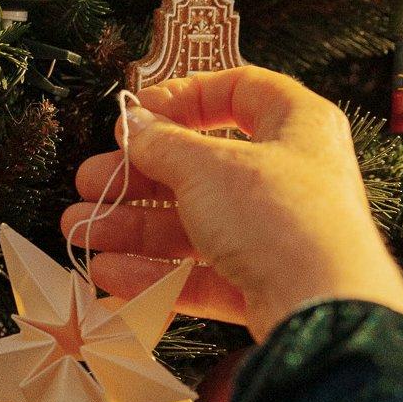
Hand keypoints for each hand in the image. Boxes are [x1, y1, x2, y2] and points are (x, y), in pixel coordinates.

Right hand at [61, 66, 402, 339]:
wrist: (321, 310)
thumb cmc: (286, 220)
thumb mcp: (208, 165)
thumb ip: (162, 142)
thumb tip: (136, 125)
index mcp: (296, 127)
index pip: (241, 91)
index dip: (186, 96)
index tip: (142, 112)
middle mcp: (289, 177)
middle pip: (198, 165)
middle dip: (135, 176)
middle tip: (94, 179)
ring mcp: (275, 233)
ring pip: (190, 223)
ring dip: (130, 227)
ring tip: (81, 230)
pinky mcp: (261, 282)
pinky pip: (196, 272)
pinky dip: (151, 272)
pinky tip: (110, 270)